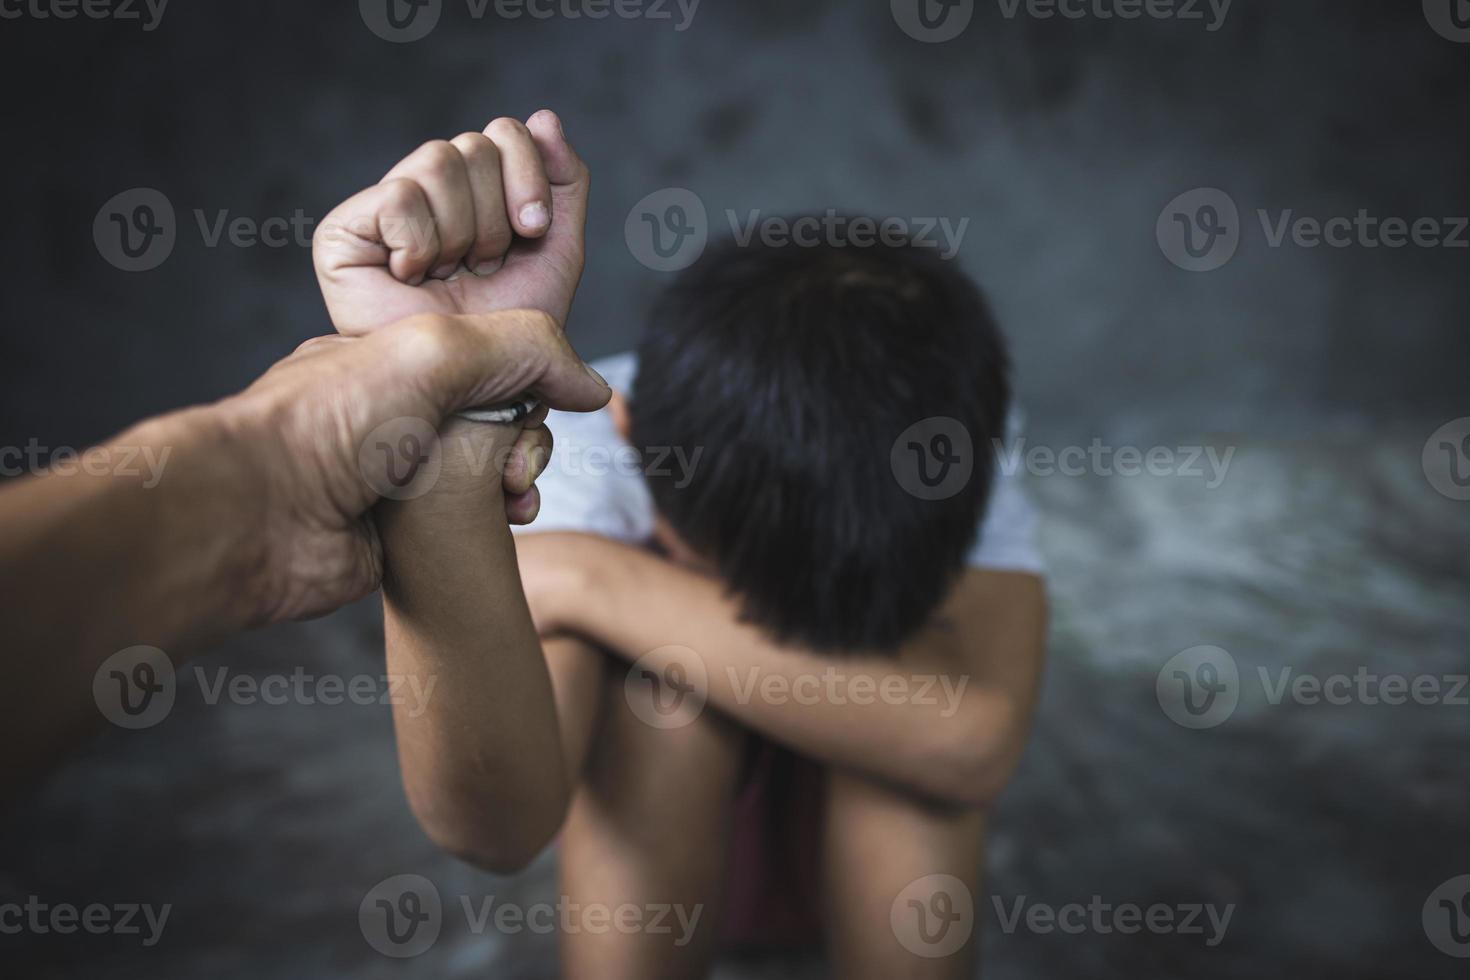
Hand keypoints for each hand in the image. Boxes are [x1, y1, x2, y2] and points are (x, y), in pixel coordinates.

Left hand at [225, 311, 607, 623]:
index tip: (544, 399)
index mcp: (395, 355)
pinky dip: (502, 518)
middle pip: (502, 412)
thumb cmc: (329, 423)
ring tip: (512, 494)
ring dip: (521, 478)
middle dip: (529, 435)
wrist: (261, 519)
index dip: (530, 375)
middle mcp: (398, 410)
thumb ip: (525, 349)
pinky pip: (477, 519)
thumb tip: (594, 387)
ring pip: (495, 468)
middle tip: (518, 460)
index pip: (491, 353)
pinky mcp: (403, 531)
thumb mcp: (436, 351)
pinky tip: (504, 520)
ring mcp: (401, 471)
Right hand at [313, 110, 588, 333]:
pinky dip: (420, 244)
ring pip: (440, 159)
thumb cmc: (511, 329)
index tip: (532, 232)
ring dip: (463, 231)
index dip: (529, 177)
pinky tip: (411, 276)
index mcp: (480, 191)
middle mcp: (431, 191)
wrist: (472, 386)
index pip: (508, 132)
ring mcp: (387, 207)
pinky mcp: (346, 228)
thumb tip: (545, 117)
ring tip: (449, 272)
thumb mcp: (558, 250)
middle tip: (483, 265)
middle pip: (476, 144)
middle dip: (497, 216)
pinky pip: (400, 196)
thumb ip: (564, 182)